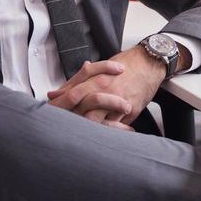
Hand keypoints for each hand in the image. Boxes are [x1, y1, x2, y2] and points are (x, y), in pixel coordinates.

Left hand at [46, 48, 166, 126]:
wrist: (149, 64)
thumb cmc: (124, 66)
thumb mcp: (97, 70)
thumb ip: (75, 83)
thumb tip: (55, 93)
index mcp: (97, 81)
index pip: (73, 97)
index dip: (60, 107)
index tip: (51, 114)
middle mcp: (107, 93)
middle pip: (85, 114)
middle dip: (73, 122)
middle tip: (62, 129)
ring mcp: (119, 104)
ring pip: (100, 124)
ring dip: (90, 129)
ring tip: (81, 135)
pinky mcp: (130, 112)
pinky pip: (117, 127)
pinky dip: (108, 132)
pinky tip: (101, 136)